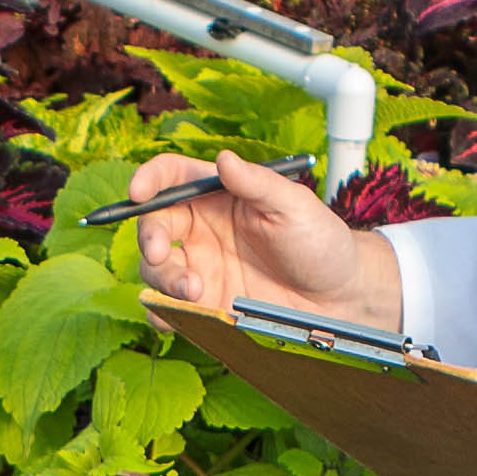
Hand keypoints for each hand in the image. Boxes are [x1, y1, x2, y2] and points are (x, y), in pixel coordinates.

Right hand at [121, 152, 399, 327]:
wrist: (339, 297)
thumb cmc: (320, 242)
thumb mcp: (293, 205)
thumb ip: (256, 183)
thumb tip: (224, 159)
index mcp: (217, 195)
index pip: (170, 178)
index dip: (149, 180)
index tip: (138, 192)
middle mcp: (201, 229)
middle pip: (153, 225)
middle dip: (148, 238)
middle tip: (160, 253)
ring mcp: (199, 267)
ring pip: (154, 269)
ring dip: (163, 279)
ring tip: (195, 291)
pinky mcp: (204, 304)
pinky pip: (168, 309)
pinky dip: (163, 314)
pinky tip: (178, 316)